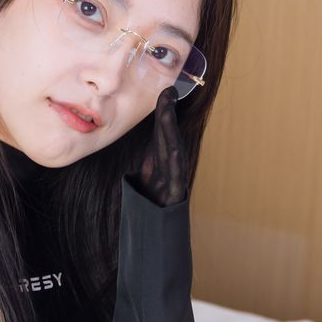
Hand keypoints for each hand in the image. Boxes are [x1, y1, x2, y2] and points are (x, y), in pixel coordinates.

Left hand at [128, 85, 187, 206]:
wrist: (156, 230)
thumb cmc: (152, 205)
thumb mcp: (146, 177)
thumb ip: (149, 159)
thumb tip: (145, 141)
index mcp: (161, 163)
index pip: (162, 133)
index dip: (164, 112)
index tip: (166, 91)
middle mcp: (170, 169)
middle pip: (169, 137)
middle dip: (168, 114)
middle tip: (169, 91)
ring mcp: (174, 181)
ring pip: (174, 151)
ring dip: (172, 130)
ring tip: (170, 112)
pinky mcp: (175, 196)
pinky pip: (175, 176)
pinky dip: (176, 161)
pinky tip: (175, 148)